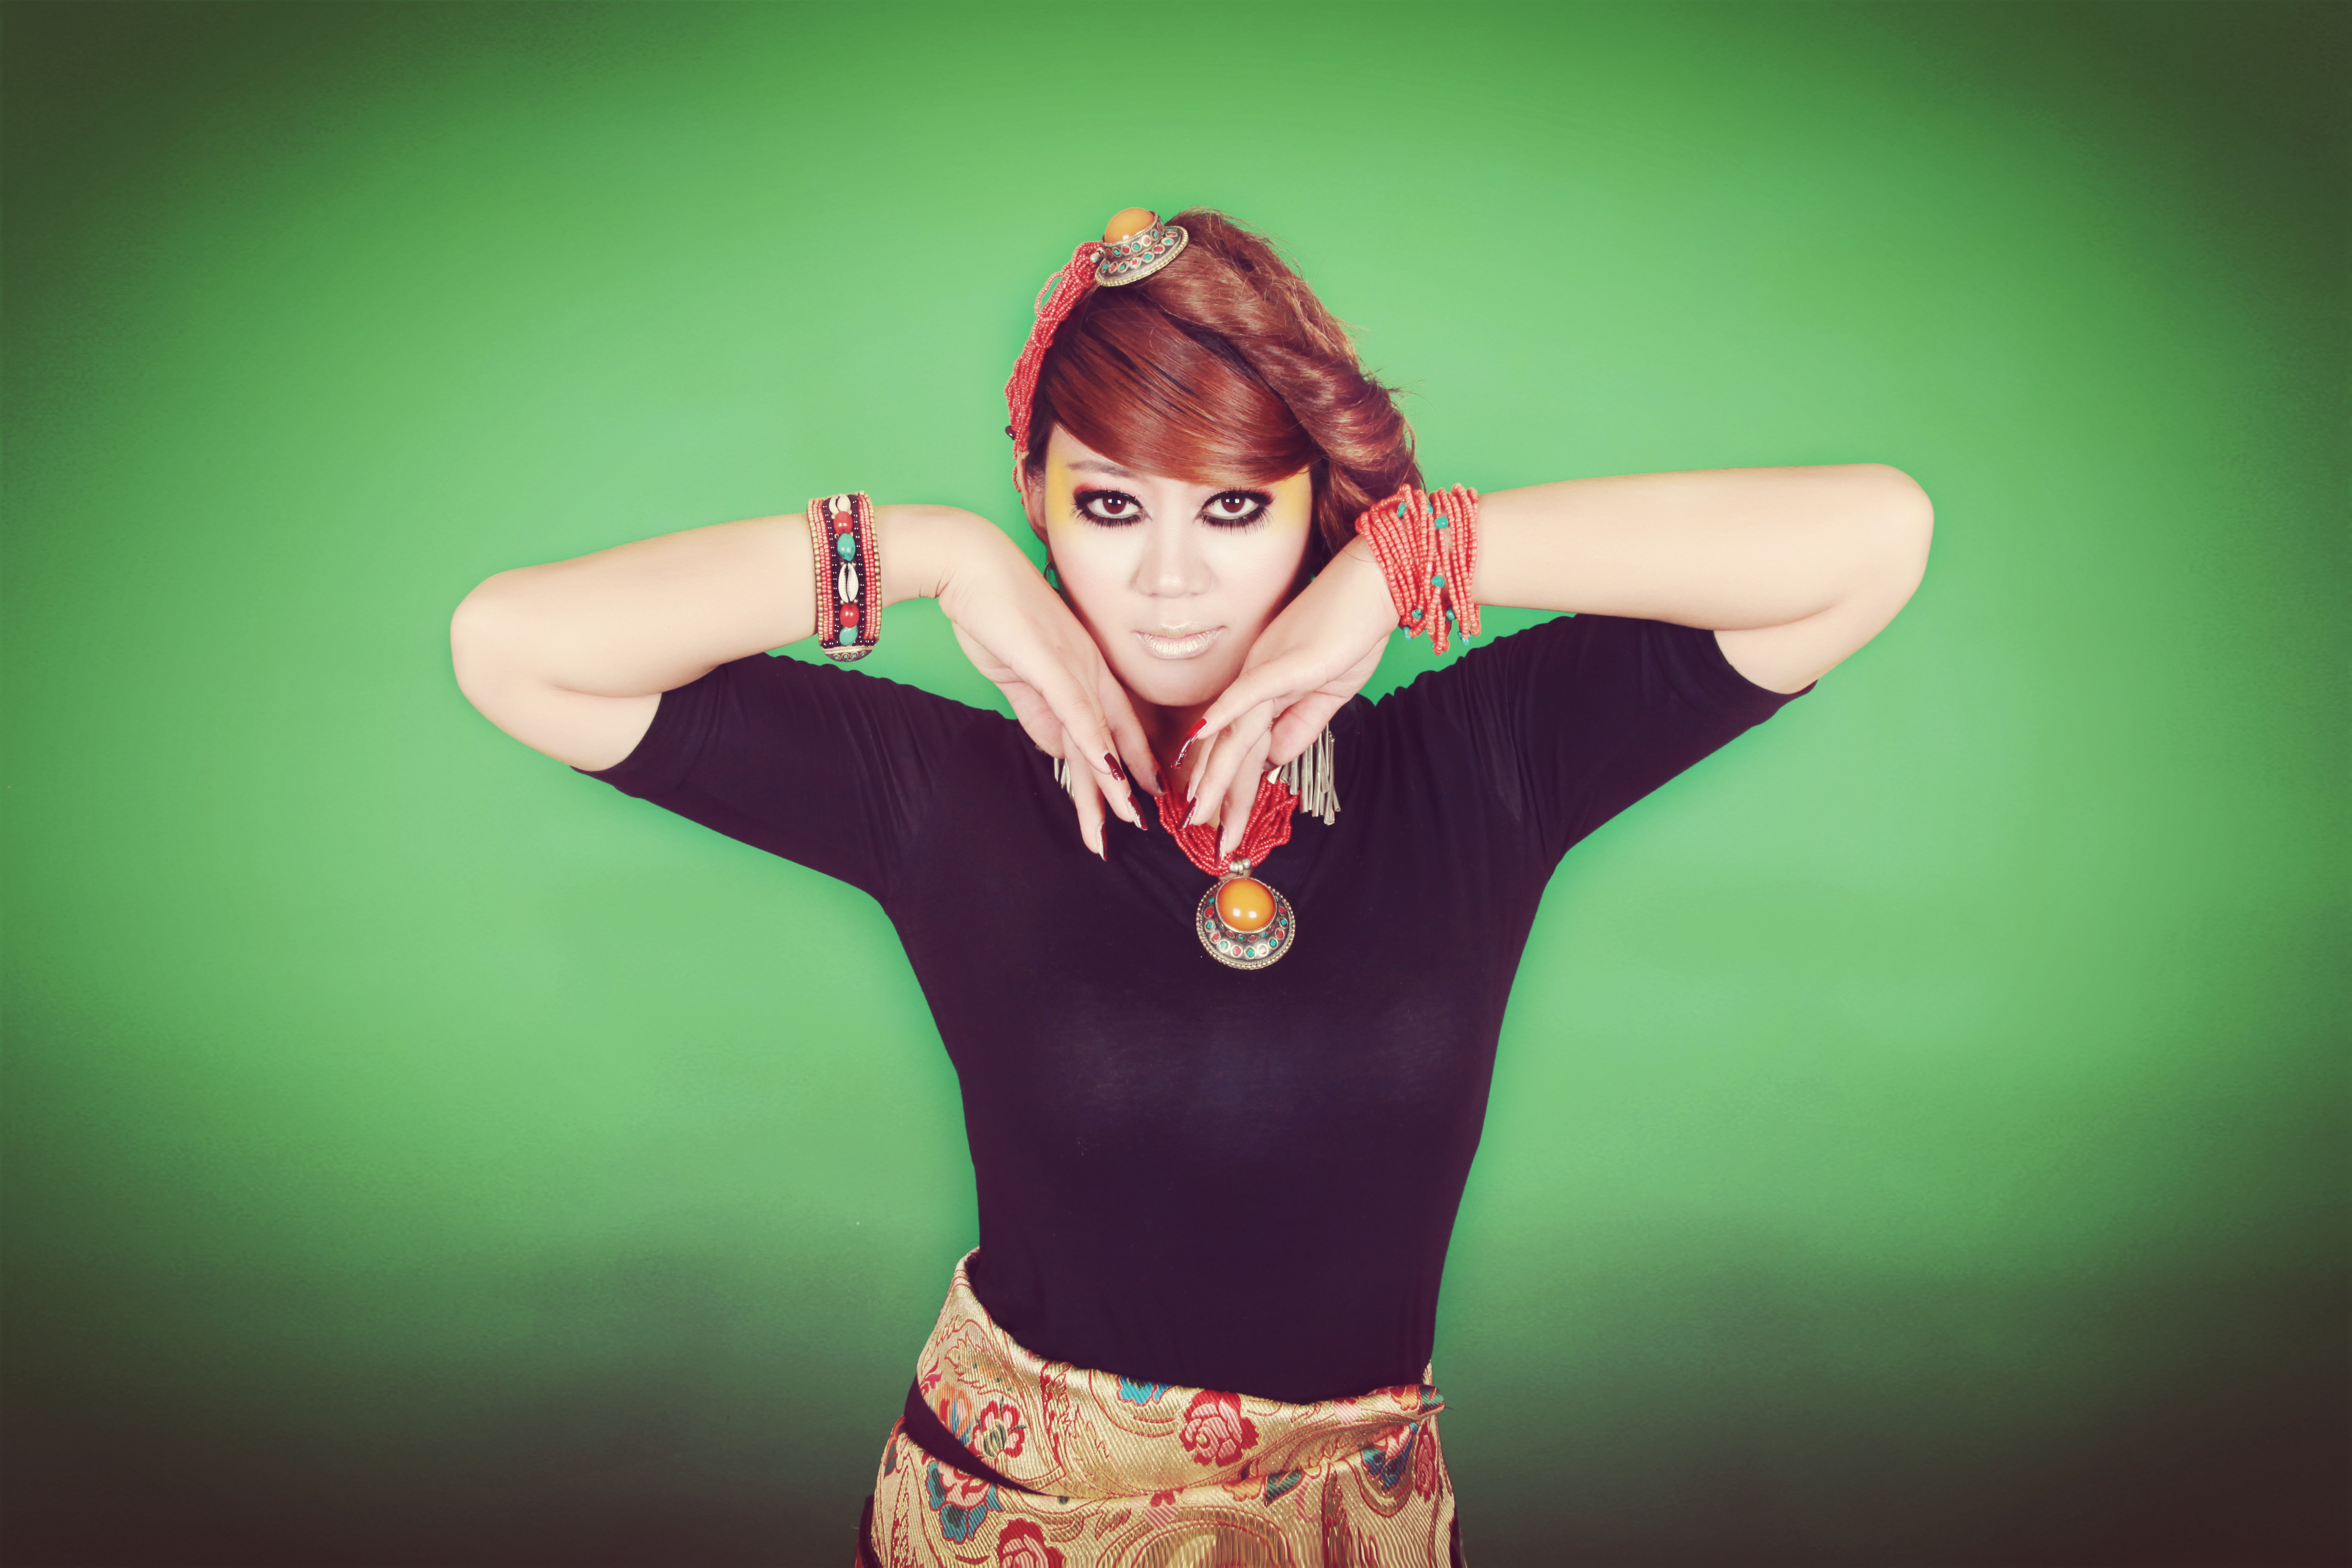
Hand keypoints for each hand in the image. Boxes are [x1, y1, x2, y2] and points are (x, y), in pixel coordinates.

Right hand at [929, 519, 1157, 858]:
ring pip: (1099, 736)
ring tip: (1122, 823)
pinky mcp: (1052, 664)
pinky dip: (1093, 746)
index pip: (1115, 721)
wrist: (970, 565)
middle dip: (1125, 785)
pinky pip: (1078, 713)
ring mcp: (1075, 664)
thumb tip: (1059, 749)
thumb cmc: (991, 612)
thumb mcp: (1018, 673)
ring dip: (1109, 785)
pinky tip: (1106, 777)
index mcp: (1084, 666)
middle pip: (1113, 736)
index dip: (1129, 758)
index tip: (1141, 790)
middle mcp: (1090, 666)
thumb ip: (1040, 713)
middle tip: (1140, 823)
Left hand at [1184, 542, 1396, 855]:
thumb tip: (1274, 761)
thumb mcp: (1329, 692)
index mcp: (1264, 688)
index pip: (1244, 749)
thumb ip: (1301, 726)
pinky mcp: (1284, 662)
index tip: (1226, 825)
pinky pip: (1247, 693)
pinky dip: (1223, 715)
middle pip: (1231, 748)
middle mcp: (1254, 680)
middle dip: (1220, 798)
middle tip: (1206, 837)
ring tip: (1202, 815)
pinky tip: (1200, 736)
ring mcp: (1266, 670)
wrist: (1376, 587)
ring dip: (1218, 778)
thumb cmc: (1354, 632)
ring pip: (1234, 733)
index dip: (1235, 789)